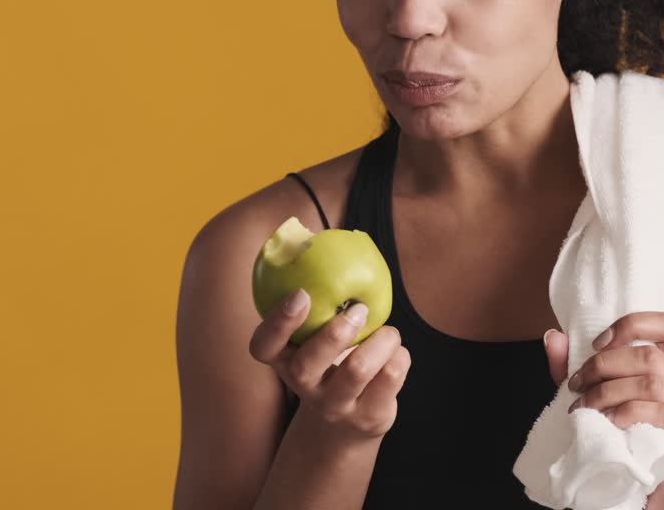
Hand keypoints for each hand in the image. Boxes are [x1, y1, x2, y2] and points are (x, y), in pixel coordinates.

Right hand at [250, 289, 410, 443]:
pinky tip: (396, 352)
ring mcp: (335, 406)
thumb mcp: (315, 338)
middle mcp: (303, 387)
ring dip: (381, 340)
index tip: (301, 294)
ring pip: (357, 370)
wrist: (347, 425)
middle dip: (336, 332)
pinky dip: (400, 356)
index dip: (278, 322)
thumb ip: (317, 303)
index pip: (263, 347)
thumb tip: (316, 238)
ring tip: (388, 331)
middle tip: (358, 308)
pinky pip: (389, 379)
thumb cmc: (331, 362)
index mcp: (284, 361)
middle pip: (309, 364)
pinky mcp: (368, 417)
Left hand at [543, 312, 663, 509]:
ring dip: (607, 392)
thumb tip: (553, 337)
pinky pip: (662, 414)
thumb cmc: (623, 452)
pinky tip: (608, 424)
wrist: (641, 504)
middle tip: (575, 386)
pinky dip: (628, 413)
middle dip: (603, 365)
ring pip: (652, 383)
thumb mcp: (595, 404)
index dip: (633, 324)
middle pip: (650, 356)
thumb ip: (577, 373)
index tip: (597, 343)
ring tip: (582, 408)